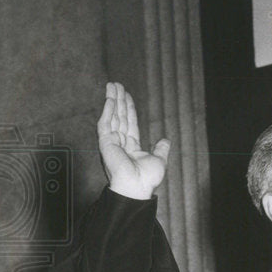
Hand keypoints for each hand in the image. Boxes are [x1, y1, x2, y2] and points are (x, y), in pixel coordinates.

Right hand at [97, 82, 169, 199]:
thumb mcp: (159, 160)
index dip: (128, 108)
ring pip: (111, 116)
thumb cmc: (147, 179)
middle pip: (119, 116)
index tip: (127, 95)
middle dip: (118, 100)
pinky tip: (110, 99)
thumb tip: (166, 140)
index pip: (130, 123)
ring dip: (111, 100)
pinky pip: (105, 123)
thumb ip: (161, 149)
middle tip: (116, 84)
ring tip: (112, 85)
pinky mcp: (105, 143)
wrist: (137, 187)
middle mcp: (119, 143)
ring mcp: (111, 142)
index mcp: (131, 147)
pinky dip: (107, 111)